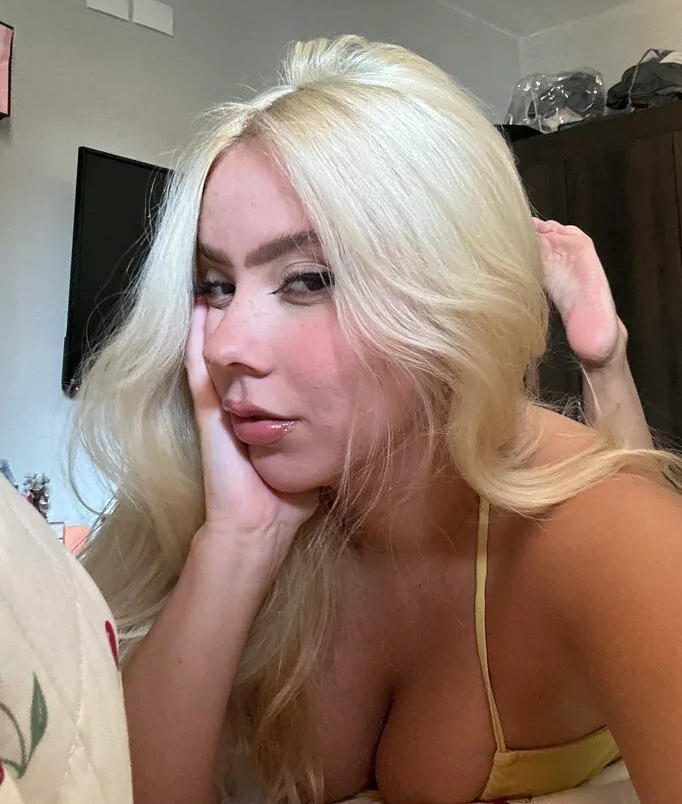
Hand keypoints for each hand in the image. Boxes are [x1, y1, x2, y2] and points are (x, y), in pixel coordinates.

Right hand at [183, 298, 317, 576]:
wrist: (259, 528)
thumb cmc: (289, 499)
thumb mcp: (314, 451)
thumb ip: (328, 429)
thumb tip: (364, 409)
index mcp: (259, 412)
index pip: (263, 363)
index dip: (268, 332)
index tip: (280, 298)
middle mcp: (236, 404)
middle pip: (237, 349)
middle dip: (240, 315)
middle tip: (241, 275)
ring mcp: (219, 407)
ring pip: (213, 351)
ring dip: (215, 317)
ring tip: (218, 279)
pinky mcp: (208, 415)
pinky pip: (199, 369)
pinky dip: (196, 338)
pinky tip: (198, 309)